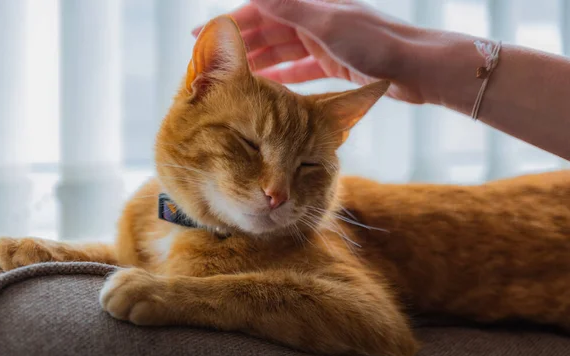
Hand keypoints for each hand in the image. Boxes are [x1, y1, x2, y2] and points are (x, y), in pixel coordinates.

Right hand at [193, 0, 424, 103]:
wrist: (414, 68)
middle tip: (212, 63)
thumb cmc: (374, 43)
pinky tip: (267, 85)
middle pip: (268, 30)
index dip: (231, 21)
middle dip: (241, 44)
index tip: (202, 35)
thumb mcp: (326, 23)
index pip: (260, 9)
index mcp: (310, 4)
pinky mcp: (333, 63)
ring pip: (282, 51)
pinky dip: (282, 76)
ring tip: (234, 77)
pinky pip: (300, 69)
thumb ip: (288, 6)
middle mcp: (314, 19)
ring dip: (258, 62)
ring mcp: (323, 42)